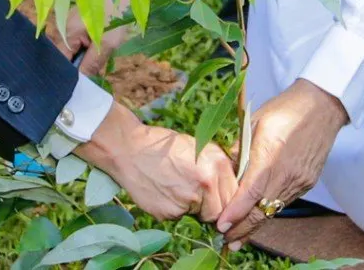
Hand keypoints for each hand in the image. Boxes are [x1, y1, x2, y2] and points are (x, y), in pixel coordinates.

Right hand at [58, 5, 129, 76]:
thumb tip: (81, 82)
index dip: (69, 75)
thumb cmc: (116, 13)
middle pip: (70, 55)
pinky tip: (104, 46)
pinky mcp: (83, 19)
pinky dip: (92, 45)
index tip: (79, 88)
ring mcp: (75, 22)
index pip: (62, 60)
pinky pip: (84, 38)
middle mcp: (67, 27)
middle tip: (96, 75)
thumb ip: (92, 63)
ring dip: (89, 56)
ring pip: (78, 47)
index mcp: (69, 32)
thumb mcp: (108, 43)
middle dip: (82, 66)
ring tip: (103, 59)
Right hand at [77, 101, 237, 221]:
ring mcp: (189, 199)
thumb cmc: (162, 146)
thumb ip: (215, 167)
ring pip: (201, 217)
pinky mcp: (172, 212)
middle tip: (193, 195)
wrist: (129, 149)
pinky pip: (180, 218)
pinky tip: (163, 192)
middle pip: (220, 211)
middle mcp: (207, 181)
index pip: (234, 195)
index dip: (225, 199)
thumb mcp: (196, 147)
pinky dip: (174, 210)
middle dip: (211, 208)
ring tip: (175, 189)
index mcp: (216, 162)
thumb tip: (229, 188)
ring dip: (193, 210)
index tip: (216, 199)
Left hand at [217, 79, 347, 247]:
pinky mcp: (308, 183)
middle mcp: (287, 173)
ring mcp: (300, 180)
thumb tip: (226, 168)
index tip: (222, 225)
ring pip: (274, 210)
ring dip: (256, 223)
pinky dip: (270, 211)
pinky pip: (284, 202)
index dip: (236, 211)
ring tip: (238, 234)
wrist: (321, 107)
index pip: (251, 191)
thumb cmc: (284, 109)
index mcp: (271, 154)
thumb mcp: (255, 121)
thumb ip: (240, 148)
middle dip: (243, 227)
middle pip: (262, 209)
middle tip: (226, 239)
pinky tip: (258, 215)